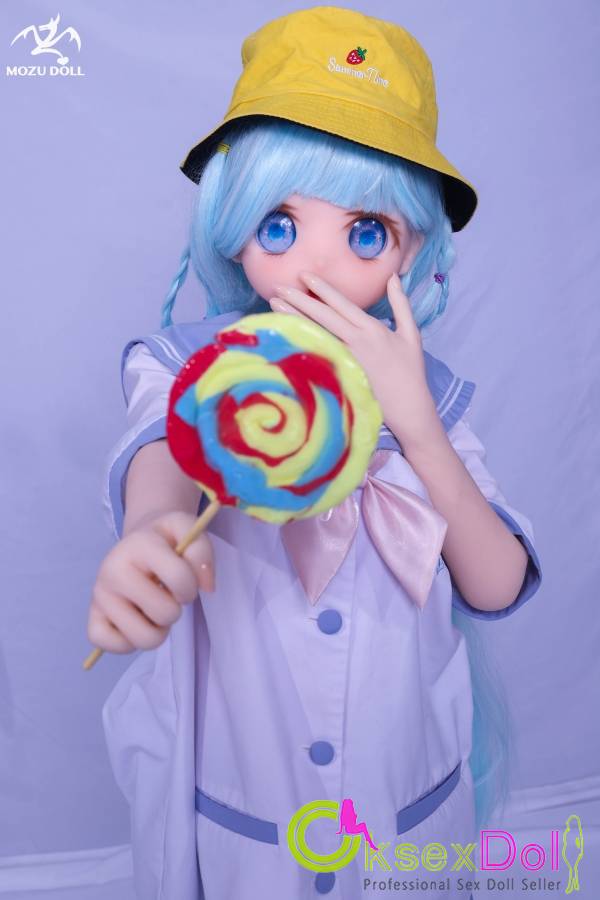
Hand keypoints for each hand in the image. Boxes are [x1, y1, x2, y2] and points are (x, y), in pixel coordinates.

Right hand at [87, 511, 214, 652]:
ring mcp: (100, 596)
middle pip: (165, 614)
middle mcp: (112, 569)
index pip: (181, 580)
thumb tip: (207, 587)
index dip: (191, 587)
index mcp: (139, 545)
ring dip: (158, 630)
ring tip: (153, 610)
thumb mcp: (187, 530)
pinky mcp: (92, 619)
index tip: (184, 581)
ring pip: (144, 639)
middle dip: (175, 609)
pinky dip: (131, 643)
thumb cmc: (165, 542)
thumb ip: (202, 552)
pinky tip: (135, 622)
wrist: (136, 545)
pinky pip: (115, 647)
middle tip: (166, 595)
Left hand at [269, 271, 438, 447]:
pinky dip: (300, 344)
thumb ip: (400, 304)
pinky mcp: (340, 377)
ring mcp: (346, 360)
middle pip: (323, 316)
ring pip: (315, 334)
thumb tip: (392, 277)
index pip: (341, 304)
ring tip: (274, 305)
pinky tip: (284, 335)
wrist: (409, 408)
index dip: (321, 288)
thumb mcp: (411, 333)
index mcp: (372, 329)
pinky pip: (316, 356)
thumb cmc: (411, 371)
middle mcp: (356, 341)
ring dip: (294, 318)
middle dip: (299, 299)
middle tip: (278, 286)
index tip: (304, 275)